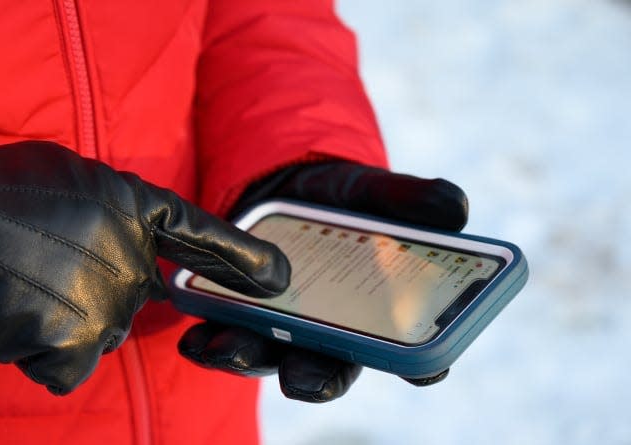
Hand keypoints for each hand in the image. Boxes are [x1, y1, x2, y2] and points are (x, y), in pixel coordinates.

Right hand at [0, 130, 289, 394]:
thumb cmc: (3, 190)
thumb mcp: (79, 178)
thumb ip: (122, 216)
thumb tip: (150, 261)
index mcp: (134, 208)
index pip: (201, 238)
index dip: (241, 259)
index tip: (277, 282)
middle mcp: (130, 260)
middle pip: (132, 298)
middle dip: (95, 288)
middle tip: (45, 259)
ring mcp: (104, 307)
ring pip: (96, 331)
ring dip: (63, 318)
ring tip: (24, 281)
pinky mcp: (71, 347)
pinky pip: (67, 364)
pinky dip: (42, 349)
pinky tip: (18, 314)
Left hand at [179, 161, 467, 401]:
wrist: (281, 187)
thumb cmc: (340, 198)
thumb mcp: (370, 190)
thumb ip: (405, 199)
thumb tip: (456, 208)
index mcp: (377, 313)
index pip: (408, 349)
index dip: (421, 363)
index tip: (424, 368)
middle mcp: (331, 333)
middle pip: (329, 368)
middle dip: (313, 378)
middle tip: (301, 380)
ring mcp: (282, 329)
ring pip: (270, 358)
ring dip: (248, 360)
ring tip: (226, 351)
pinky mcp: (239, 317)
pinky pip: (224, 338)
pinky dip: (207, 343)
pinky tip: (193, 340)